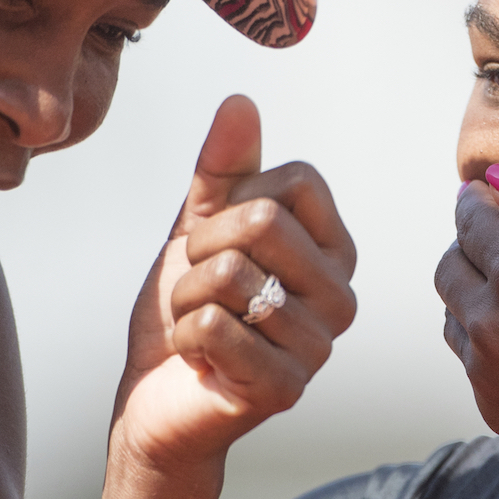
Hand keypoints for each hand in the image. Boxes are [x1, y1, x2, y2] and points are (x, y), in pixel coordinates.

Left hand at [118, 96, 357, 473]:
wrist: (156, 397)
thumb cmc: (188, 308)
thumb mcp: (200, 226)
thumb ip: (223, 167)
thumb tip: (241, 101)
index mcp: (336, 249)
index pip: (296, 181)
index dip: (235, 201)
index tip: (221, 241)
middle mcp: (342, 295)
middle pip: (262, 221)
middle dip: (200, 251)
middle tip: (199, 287)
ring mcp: (319, 345)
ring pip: (228, 275)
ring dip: (186, 299)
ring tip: (200, 325)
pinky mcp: (286, 387)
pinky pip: (213, 326)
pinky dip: (184, 337)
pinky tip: (201, 359)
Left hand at [435, 167, 498, 498]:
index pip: (471, 214)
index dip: (485, 199)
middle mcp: (488, 319)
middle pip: (451, 261)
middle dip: (475, 243)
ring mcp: (486, 370)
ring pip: (454, 311)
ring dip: (477, 292)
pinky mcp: (493, 409)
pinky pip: (471, 358)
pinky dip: (489, 338)